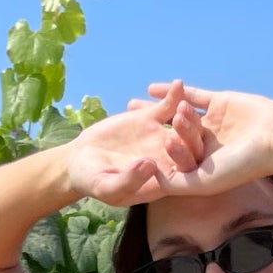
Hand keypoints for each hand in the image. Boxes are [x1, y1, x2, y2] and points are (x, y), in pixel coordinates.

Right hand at [59, 81, 211, 206]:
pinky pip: (169, 107)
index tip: (172, 144)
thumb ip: (129, 181)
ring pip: (183, 125)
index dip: (182, 158)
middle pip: (190, 147)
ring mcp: (163, 138)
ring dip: (186, 114)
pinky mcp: (154, 119)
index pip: (182, 173)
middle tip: (183, 120)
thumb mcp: (107, 187)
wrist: (83, 158)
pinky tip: (178, 84)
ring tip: (183, 102)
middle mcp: (169, 160)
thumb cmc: (93, 182)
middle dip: (189, 134)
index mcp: (163, 182)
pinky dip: (174, 96)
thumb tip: (150, 165)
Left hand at [129, 80, 272, 195]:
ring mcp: (213, 123)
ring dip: (157, 111)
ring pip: (179, 116)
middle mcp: (208, 146)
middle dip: (149, 134)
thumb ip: (175, 183)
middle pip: (172, 139)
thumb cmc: (240, 166)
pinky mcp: (219, 102)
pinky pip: (192, 96)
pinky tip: (152, 89)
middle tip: (122, 127)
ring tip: (131, 105)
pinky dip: (174, 92)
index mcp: (205, 167)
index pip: (174, 163)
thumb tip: (150, 180)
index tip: (130, 157)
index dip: (154, 161)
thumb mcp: (202, 182)